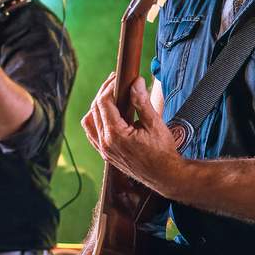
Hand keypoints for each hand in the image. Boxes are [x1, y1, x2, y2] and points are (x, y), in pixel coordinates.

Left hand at [82, 73, 184, 191]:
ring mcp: (104, 150)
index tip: (118, 78)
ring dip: (97, 107)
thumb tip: (136, 82)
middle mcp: (105, 143)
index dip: (109, 87)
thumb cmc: (163, 152)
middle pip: (95, 109)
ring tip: (110, 97)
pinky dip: (96, 121)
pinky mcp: (106, 155)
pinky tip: (107, 115)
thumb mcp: (154, 124)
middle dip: (104, 93)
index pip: (104, 102)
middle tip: (115, 82)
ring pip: (89, 122)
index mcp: (115, 134)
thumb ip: (142, 102)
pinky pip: (92, 134)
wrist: (165, 176)